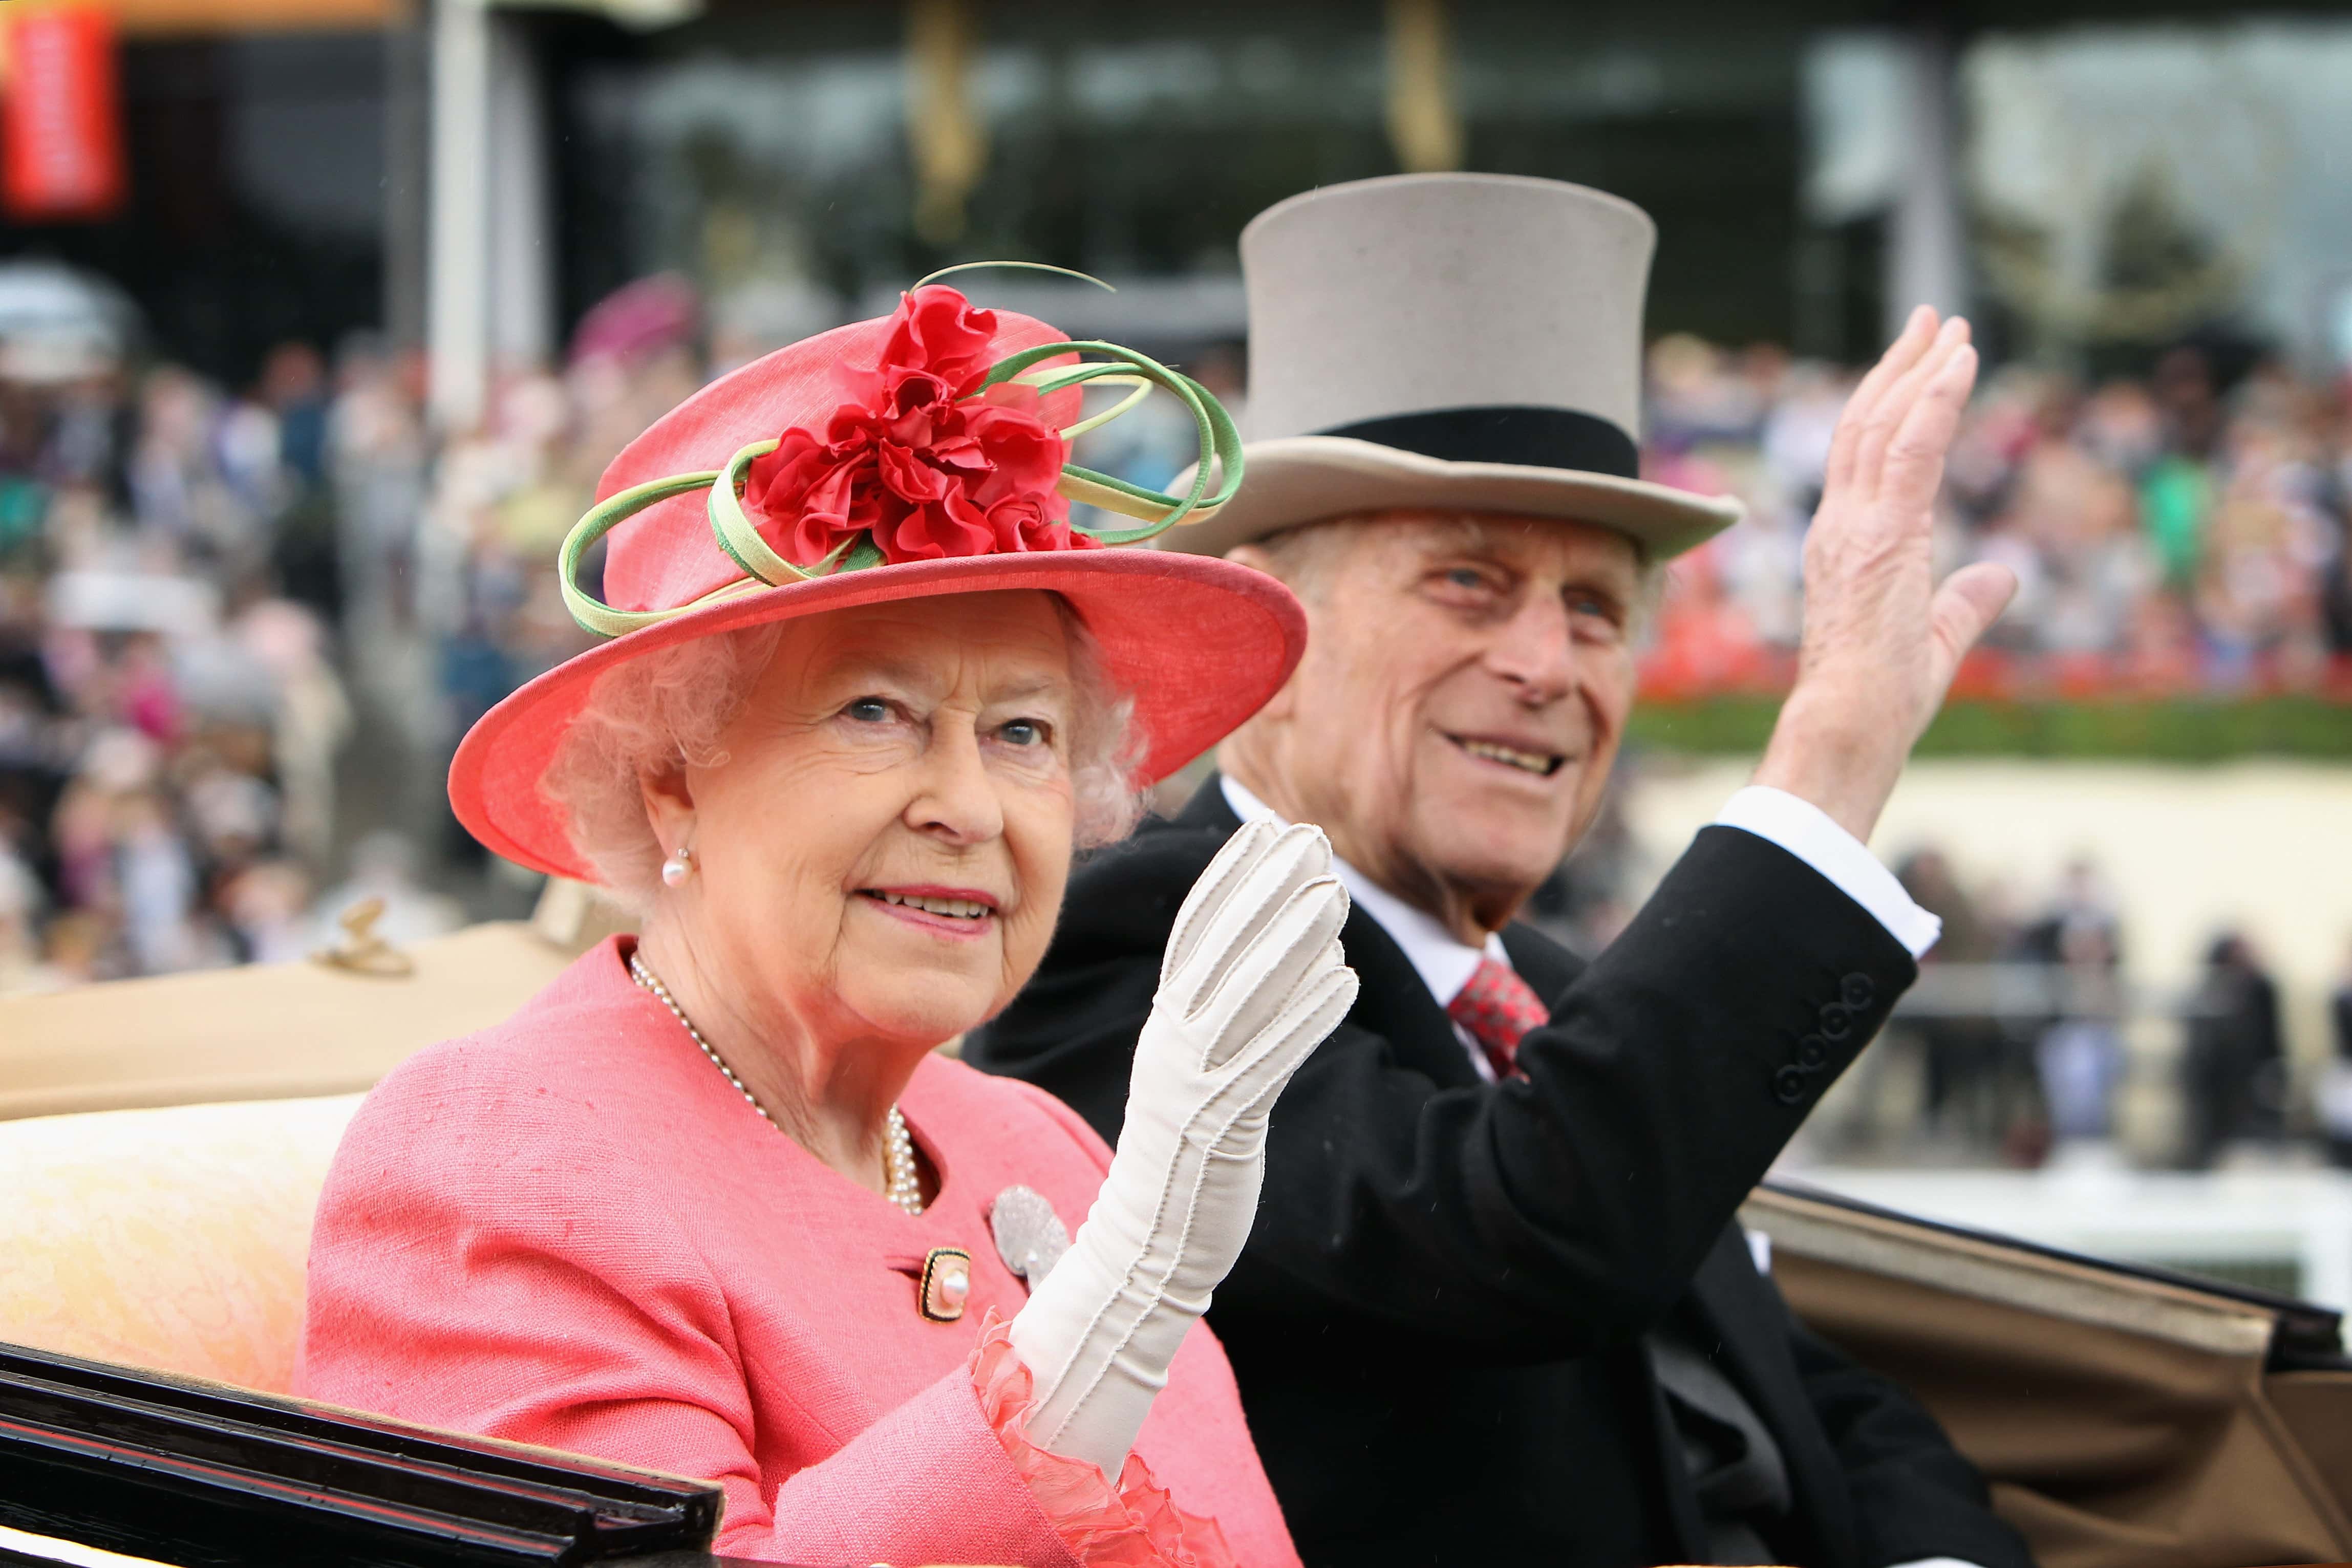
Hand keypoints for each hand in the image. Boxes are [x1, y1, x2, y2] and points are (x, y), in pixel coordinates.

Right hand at [1007, 820, 1356, 1478]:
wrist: (1147, 1247)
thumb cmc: (1184, 1156)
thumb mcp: (1196, 1074)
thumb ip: (1222, 1017)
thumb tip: (1271, 953)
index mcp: (1164, 1028)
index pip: (1192, 934)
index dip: (1228, 878)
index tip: (1265, 831)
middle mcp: (1171, 1044)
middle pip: (1219, 950)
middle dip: (1265, 888)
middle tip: (1311, 839)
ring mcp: (1192, 1083)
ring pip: (1244, 997)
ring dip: (1291, 940)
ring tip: (1336, 894)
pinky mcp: (1221, 1126)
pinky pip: (1267, 1060)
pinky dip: (1304, 1017)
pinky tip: (1345, 981)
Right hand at [1753, 308, 2016, 841]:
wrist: (1849, 722)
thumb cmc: (1881, 698)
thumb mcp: (1938, 639)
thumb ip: (1967, 601)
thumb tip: (2003, 575)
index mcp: (1846, 545)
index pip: (1864, 457)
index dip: (1890, 404)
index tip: (1919, 363)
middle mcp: (1840, 524)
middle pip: (1865, 423)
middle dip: (1900, 366)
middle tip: (1932, 321)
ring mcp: (1856, 525)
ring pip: (1884, 424)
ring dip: (1920, 368)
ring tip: (1950, 326)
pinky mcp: (1884, 532)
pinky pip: (1911, 448)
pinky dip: (1936, 399)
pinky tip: (1959, 363)